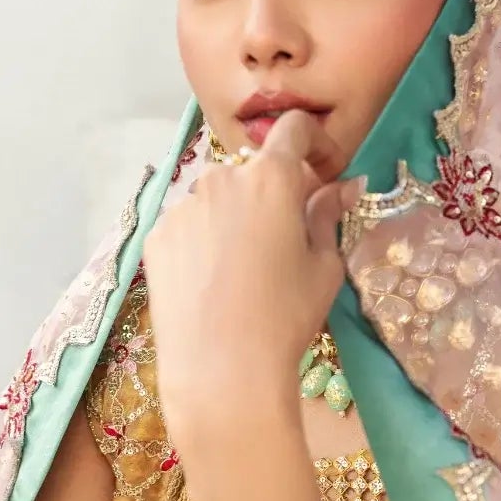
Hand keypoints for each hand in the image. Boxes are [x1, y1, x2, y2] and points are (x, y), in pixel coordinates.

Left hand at [143, 111, 363, 448]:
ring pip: (217, 199)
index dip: (313, 144)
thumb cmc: (286, 317)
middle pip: (252, 170)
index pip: (293, 130)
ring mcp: (182, 207)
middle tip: (285, 237)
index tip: (322, 174)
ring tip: (244, 269)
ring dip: (235, 216)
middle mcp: (221, 178)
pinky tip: (213, 283)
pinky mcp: (156, 237)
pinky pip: (188, 225)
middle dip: (272, 191)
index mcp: (271, 177)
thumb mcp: (324, 266)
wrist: (221, 370)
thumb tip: (344, 185)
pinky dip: (203, 241)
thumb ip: (328, 215)